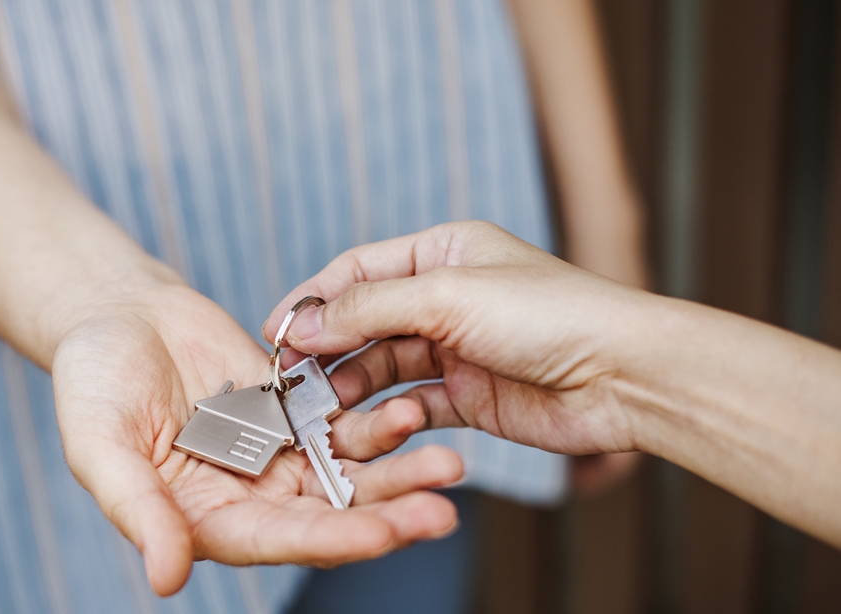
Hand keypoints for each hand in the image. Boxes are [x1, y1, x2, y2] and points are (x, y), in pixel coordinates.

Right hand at [52, 283, 462, 595]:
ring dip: (397, 470)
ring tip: (447, 462)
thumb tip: (165, 580)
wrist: (114, 315)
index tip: (382, 535)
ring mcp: (275, 454)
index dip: (330, 541)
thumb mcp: (100, 444)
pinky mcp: (293, 411)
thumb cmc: (91, 381)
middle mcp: (249, 496)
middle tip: (441, 512)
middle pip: (327, 515)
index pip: (276, 541)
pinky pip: (341, 418)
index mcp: (205, 519)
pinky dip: (376, 418)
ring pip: (346, 471)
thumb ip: (136, 509)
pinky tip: (412, 409)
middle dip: (385, 515)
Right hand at [263, 221, 651, 461]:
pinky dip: (388, 416)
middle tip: (290, 379)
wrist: (622, 376)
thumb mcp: (446, 296)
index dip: (312, 300)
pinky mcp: (469, 395)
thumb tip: (303, 322)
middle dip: (327, 349)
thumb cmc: (548, 315)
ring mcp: (456, 348)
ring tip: (321, 408)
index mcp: (441, 252)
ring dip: (351, 386)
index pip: (357, 271)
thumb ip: (368, 308)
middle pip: (365, 322)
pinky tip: (365, 427)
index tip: (275, 332)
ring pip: (383, 367)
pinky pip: (413, 404)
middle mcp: (445, 297)